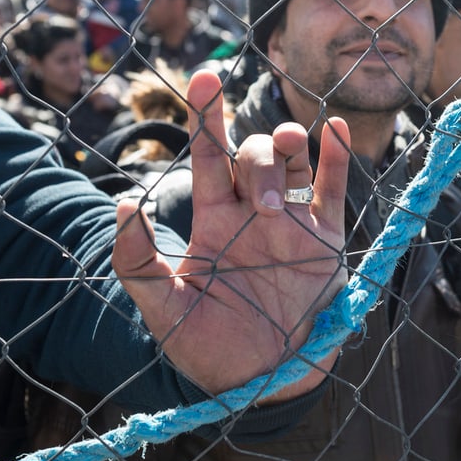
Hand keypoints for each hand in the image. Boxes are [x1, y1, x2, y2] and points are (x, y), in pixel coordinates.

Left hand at [111, 69, 348, 402]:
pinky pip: (334, 188)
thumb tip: (121, 203)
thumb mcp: (164, 310)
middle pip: (254, 154)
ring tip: (293, 156)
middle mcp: (252, 212)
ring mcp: (292, 222)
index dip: (205, 115)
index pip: (208, 155)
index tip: (203, 77)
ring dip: (292, 146)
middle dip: (258, 155)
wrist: (263, 383)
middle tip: (265, 206)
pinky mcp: (326, 239)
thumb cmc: (209, 348)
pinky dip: (338, 156)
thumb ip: (136, 262)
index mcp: (213, 220)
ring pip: (294, 161)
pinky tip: (336, 129)